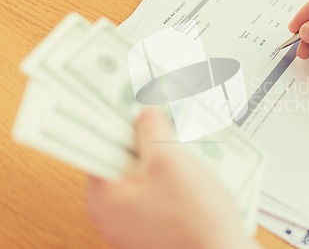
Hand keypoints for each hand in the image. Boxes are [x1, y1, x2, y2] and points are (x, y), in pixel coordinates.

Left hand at [87, 109, 260, 248]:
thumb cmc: (196, 221)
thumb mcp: (172, 162)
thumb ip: (153, 131)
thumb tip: (146, 115)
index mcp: (105, 200)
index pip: (96, 148)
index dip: (111, 121)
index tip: (120, 101)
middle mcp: (114, 215)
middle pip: (121, 160)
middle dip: (141, 136)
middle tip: (156, 115)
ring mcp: (136, 222)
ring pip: (142, 175)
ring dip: (158, 154)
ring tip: (176, 136)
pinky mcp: (157, 224)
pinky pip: (157, 190)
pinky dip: (169, 174)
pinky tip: (188, 162)